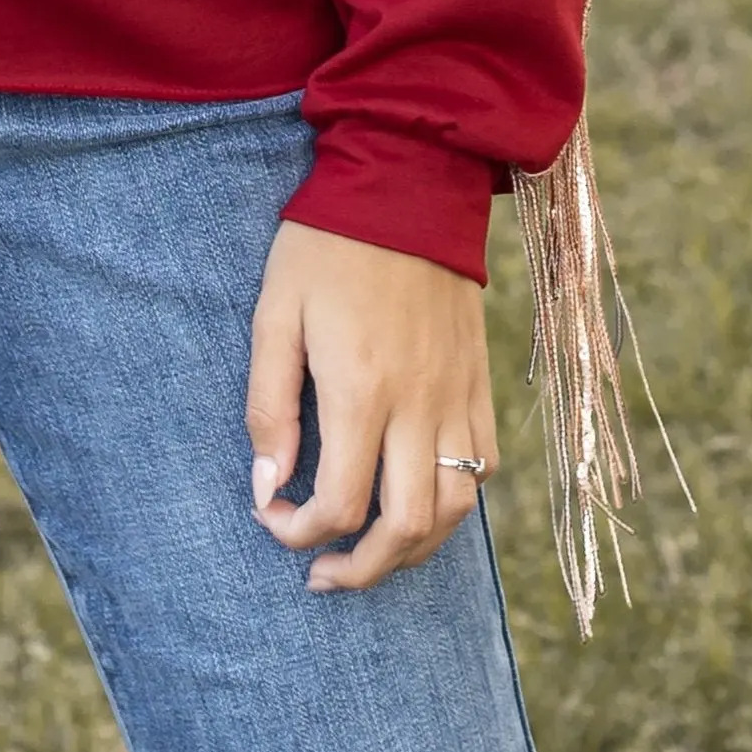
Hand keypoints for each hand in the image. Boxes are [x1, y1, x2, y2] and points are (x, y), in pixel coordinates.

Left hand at [247, 219, 497, 592]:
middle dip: (361, 572)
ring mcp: (457, 395)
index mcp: (362, 388)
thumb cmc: (326, 242)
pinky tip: (417, 502)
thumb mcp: (274, 312)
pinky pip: (483, 469)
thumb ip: (268, 406)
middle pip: (406, 530)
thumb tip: (269, 486)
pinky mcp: (479, 381)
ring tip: (370, 555)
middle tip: (320, 574)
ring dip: (412, 551)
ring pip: (455, 513)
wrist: (406, 177)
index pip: (341, 505)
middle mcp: (419, 405)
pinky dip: (454, 505)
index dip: (300, 533)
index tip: (270, 516)